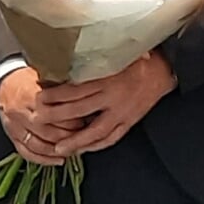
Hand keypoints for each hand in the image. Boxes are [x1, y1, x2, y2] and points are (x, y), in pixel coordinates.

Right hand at [0, 67, 84, 165]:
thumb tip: (84, 99)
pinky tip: (57, 160)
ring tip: (73, 149)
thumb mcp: (46, 78)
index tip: (86, 120)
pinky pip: (26, 152)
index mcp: (32, 96)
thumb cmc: (30, 79)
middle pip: (48, 131)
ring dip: (57, 150)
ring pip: (38, 145)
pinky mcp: (12, 136)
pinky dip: (43, 159)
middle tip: (83, 137)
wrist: (5, 83)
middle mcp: (22, 113)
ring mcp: (15, 127)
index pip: (55, 113)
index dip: (72, 119)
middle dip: (67, 137)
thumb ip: (61, 90)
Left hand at [41, 52, 177, 155]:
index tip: (41, 97)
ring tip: (59, 147)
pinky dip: (96, 145)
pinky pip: (111, 137)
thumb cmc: (139, 59)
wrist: (165, 70)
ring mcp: (122, 112)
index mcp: (107, 78)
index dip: (56, 94)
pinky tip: (84, 149)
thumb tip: (67, 63)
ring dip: (75, 141)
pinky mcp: (130, 121)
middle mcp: (113, 97)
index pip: (75, 89)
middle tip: (38, 119)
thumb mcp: (116, 54)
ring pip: (94, 131)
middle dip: (56, 116)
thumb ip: (94, 61)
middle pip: (78, 110)